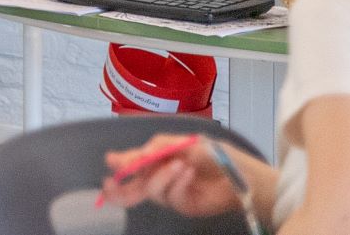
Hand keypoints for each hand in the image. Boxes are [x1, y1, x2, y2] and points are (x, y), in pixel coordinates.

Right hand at [101, 136, 238, 215]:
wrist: (240, 173)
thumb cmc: (213, 154)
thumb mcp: (182, 143)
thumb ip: (156, 148)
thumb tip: (132, 156)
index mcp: (159, 159)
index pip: (134, 163)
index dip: (120, 163)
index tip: (110, 160)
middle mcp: (161, 177)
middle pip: (134, 187)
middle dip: (118, 189)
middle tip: (110, 186)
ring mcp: (172, 193)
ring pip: (151, 189)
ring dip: (162, 176)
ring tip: (180, 165)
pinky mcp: (183, 206)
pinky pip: (171, 197)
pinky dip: (178, 183)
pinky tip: (188, 173)